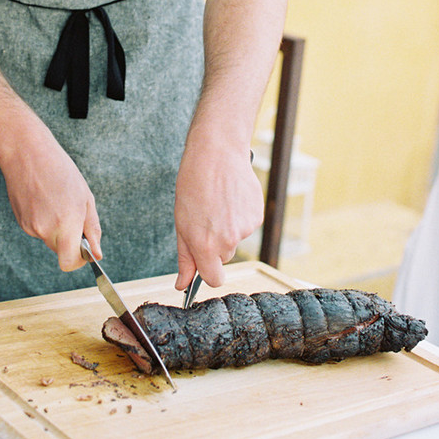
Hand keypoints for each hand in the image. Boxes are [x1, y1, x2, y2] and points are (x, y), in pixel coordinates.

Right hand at [0, 117, 101, 271]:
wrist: (26, 152)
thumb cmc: (60, 170)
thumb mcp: (85, 197)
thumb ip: (92, 228)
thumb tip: (97, 253)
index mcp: (66, 224)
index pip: (69, 262)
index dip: (78, 260)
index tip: (84, 250)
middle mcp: (46, 230)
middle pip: (60, 250)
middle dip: (69, 239)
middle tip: (72, 212)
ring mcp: (30, 226)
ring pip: (49, 238)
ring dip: (56, 226)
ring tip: (56, 199)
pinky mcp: (20, 220)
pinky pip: (37, 228)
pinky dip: (43, 219)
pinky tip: (43, 198)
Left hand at [174, 138, 263, 290]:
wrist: (216, 153)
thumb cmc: (193, 184)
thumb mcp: (181, 222)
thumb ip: (185, 258)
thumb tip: (182, 285)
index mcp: (206, 245)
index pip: (215, 280)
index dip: (208, 272)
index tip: (204, 262)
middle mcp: (228, 241)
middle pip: (224, 257)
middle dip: (215, 244)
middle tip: (205, 218)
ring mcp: (246, 229)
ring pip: (235, 239)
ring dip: (228, 227)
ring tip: (217, 203)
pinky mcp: (257, 216)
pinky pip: (247, 225)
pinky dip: (240, 216)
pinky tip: (230, 198)